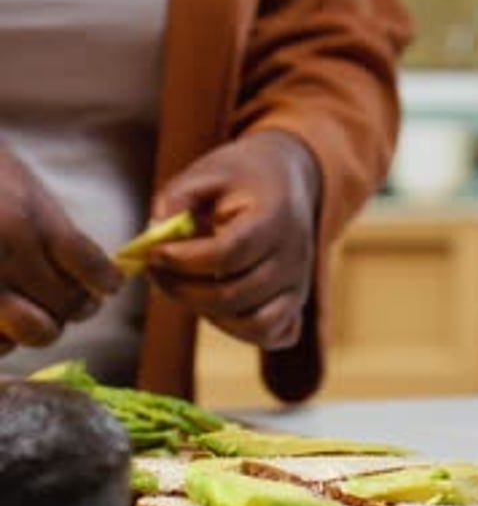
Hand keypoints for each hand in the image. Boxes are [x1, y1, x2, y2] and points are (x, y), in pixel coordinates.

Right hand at [0, 144, 121, 352]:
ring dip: (45, 325)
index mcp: (28, 220)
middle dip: (75, 305)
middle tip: (73, 299)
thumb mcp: (24, 189)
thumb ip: (57, 231)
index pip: (89, 265)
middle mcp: (6, 254)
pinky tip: (4, 322)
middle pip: (67, 303)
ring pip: (37, 330)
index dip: (105, 280)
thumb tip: (97, 278)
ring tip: (39, 313)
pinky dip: (6, 340)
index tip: (108, 284)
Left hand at [150, 131, 319, 349]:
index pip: (229, 253)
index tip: (154, 252)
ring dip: (208, 314)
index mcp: (275, 217)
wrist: (288, 180)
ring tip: (183, 288)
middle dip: (183, 290)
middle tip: (154, 271)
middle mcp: (294, 256)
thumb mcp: (208, 170)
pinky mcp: (296, 303)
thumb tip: (152, 229)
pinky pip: (271, 334)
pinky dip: (241, 332)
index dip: (185, 260)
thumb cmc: (241, 177)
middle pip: (234, 295)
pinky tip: (216, 307)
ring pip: (254, 324)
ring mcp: (298, 284)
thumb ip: (177, 196)